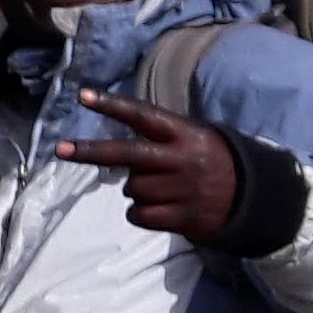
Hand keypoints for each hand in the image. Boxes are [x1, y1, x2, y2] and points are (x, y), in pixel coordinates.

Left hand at [61, 90, 239, 238]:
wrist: (251, 196)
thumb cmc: (209, 160)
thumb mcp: (193, 136)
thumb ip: (158, 138)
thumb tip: (112, 152)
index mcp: (183, 133)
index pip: (142, 115)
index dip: (112, 106)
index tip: (82, 96)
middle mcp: (180, 158)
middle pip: (126, 154)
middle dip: (90, 151)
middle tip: (61, 149)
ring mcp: (182, 189)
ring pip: (132, 189)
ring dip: (136, 191)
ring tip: (162, 189)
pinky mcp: (183, 216)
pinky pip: (139, 215)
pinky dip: (141, 214)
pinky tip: (160, 209)